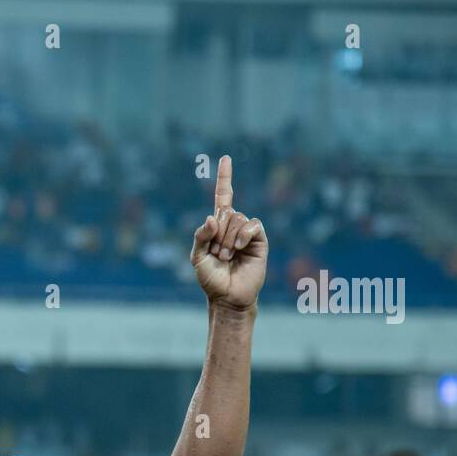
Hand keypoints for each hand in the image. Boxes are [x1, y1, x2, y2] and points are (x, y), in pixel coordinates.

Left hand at [191, 155, 267, 311]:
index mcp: (218, 227)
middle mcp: (234, 226)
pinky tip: (238, 249)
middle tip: (218, 255)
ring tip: (227, 257)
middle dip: (217, 234)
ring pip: (237, 219)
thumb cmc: (211, 279)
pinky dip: (242, 236)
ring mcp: (247, 232)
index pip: (223, 197)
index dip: (225, 178)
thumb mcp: (196, 258)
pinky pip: (252, 225)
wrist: (228, 296)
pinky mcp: (260, 240)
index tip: (226, 158)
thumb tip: (212, 217)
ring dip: (228, 240)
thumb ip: (200, 236)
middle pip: (226, 212)